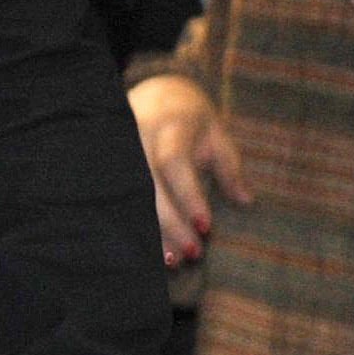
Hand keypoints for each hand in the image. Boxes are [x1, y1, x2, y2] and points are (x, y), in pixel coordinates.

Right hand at [127, 74, 244, 266]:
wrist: (153, 93)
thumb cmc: (192, 120)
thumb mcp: (217, 135)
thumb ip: (230, 167)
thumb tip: (245, 200)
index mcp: (168, 127)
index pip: (174, 163)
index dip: (188, 196)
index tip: (206, 226)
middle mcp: (136, 138)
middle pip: (147, 184)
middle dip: (169, 222)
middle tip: (193, 252)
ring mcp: (118, 152)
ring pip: (128, 197)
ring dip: (150, 231)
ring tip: (172, 261)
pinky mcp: (108, 166)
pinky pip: (118, 201)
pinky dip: (134, 227)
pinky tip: (149, 250)